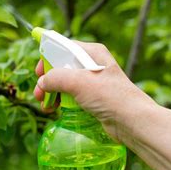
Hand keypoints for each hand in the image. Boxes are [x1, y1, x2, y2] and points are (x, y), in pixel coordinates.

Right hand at [34, 41, 155, 140]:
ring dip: (52, 93)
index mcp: (92, 53)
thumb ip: (55, 78)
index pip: (63, 48)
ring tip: (46, 105)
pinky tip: (54, 109)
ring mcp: (93, 82)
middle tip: (38, 93)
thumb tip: (42, 83)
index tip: (38, 71)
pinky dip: (61, 101)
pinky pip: (71, 96)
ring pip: (65, 83)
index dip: (48, 58)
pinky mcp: (93, 98)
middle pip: (61, 67)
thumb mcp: (79, 82)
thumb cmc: (110, 96)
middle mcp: (92, 64)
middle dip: (47, 80)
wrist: (132, 121)